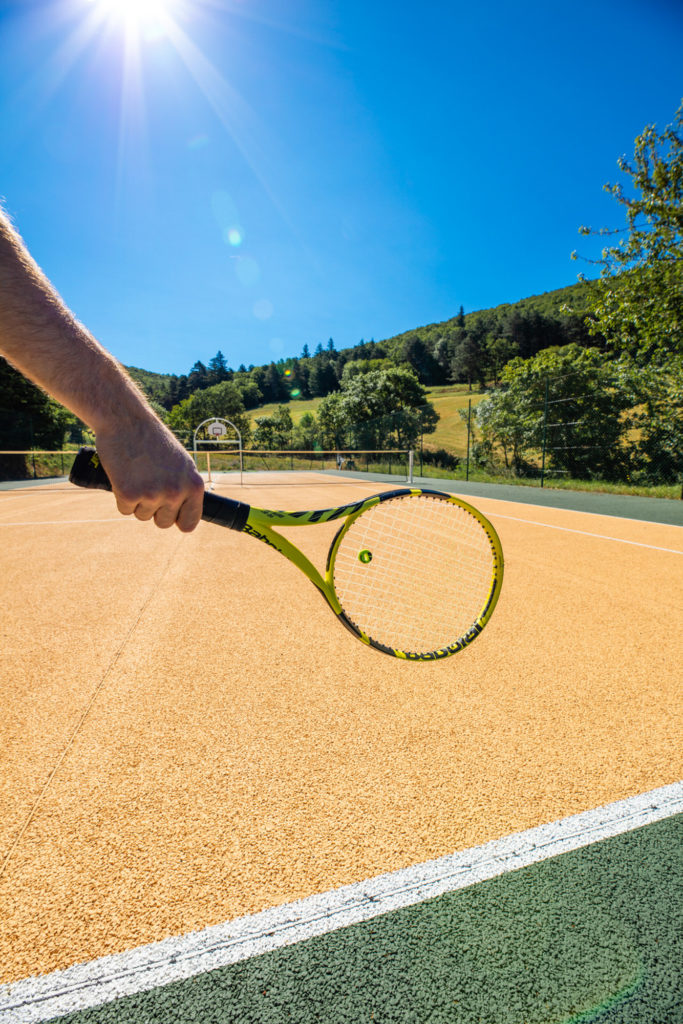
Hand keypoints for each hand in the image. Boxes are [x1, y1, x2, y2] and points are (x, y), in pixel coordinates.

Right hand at [97, 417, 204, 531]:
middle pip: (163, 523)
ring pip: (142, 516)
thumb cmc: (153, 440)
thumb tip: (184, 514)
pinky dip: (121, 497)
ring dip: (137, 502)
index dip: (178, 520)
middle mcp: (176, 492)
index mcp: (194, 485)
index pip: (190, 522)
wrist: (126, 420)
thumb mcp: (181, 463)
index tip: (171, 516)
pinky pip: (125, 510)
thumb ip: (185, 487)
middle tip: (147, 486)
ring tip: (136, 475)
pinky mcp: (129, 494)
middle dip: (154, 510)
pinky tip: (123, 476)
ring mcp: (152, 495)